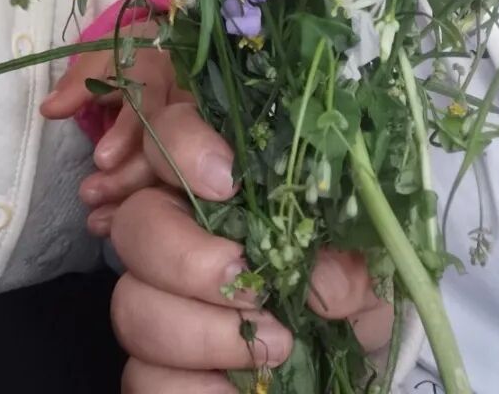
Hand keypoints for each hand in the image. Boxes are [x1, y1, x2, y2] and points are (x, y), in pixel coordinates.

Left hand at [41, 22, 197, 232]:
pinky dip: (150, 206)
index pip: (147, 102)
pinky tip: (120, 227)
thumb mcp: (100, 58)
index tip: (101, 159)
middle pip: (165, 144)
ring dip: (136, 196)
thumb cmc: (128, 57)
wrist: (168, 53)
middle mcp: (182, 102)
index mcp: (157, 72)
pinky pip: (180, 184)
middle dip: (129, 174)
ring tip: (99, 219)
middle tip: (90, 194)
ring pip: (176, 170)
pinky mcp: (201, 154)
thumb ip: (78, 84)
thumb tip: (50, 109)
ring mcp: (197, 130)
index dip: (126, 131)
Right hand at [59, 59, 392, 388]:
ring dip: (200, 331)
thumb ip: (343, 258)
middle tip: (248, 284)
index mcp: (223, 184)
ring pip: (130, 302)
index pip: (170, 130)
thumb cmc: (352, 295)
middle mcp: (180, 234)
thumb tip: (315, 280)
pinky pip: (141, 377)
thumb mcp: (368, 267)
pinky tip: (234, 389)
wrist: (352, 369)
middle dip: (184, 255)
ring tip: (274, 344)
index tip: (226, 180)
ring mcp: (161, 302)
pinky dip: (189, 388)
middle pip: (135, 222)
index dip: (181, 143)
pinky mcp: (157, 369)